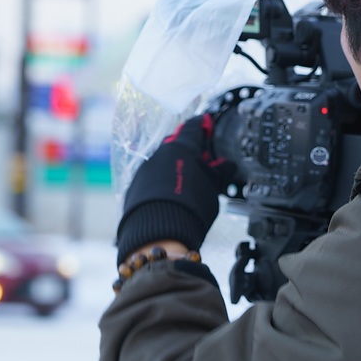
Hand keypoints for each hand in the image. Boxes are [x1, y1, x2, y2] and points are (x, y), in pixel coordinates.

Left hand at [115, 114, 236, 264]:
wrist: (158, 235)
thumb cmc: (190, 210)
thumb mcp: (212, 189)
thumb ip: (216, 173)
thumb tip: (225, 165)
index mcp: (181, 148)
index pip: (194, 127)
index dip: (203, 126)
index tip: (208, 126)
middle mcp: (159, 154)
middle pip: (177, 144)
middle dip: (189, 150)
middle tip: (203, 161)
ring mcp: (145, 170)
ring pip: (163, 161)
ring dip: (174, 167)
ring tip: (188, 183)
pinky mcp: (135, 187)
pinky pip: (152, 177)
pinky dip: (162, 181)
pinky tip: (171, 195)